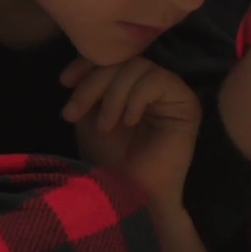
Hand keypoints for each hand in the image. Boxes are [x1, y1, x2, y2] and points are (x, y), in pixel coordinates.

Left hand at [60, 56, 202, 209]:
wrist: (128, 193)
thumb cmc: (107, 160)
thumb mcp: (88, 116)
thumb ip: (89, 86)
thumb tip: (82, 63)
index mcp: (128, 86)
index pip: (111, 58)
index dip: (86, 64)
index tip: (64, 82)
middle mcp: (151, 86)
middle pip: (121, 61)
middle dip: (93, 83)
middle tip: (75, 113)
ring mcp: (170, 93)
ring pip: (137, 67)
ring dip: (113, 95)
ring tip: (105, 126)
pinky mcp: (186, 103)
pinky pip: (158, 80)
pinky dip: (135, 98)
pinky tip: (128, 121)